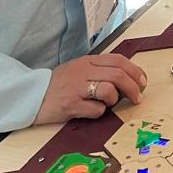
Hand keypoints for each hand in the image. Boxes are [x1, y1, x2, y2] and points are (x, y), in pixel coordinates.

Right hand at [34, 54, 148, 124]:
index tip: (142, 82)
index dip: (135, 71)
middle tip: (138, 97)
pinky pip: (96, 109)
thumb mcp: (78, 70)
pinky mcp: (70, 105)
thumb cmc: (57, 85)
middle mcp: (82, 71)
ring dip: (115, 99)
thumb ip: (99, 70)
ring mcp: (76, 88)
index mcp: (87, 61)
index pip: (118, 60)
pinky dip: (99, 112)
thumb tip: (127, 78)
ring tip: (109, 103)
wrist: (29, 96)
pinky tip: (91, 111)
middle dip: (134, 87)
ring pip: (109, 89)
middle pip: (118, 74)